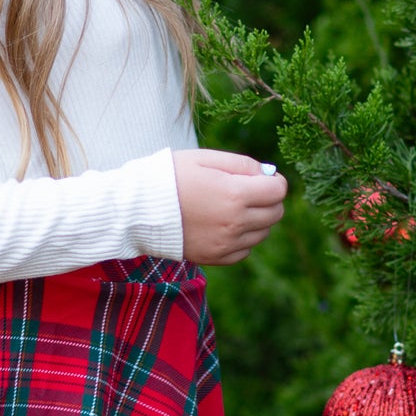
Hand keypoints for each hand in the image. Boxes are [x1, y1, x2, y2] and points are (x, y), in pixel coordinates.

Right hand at [173, 149, 288, 265]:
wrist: (137, 209)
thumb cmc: (170, 177)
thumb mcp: (206, 158)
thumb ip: (242, 164)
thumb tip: (268, 174)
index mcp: (234, 194)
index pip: (278, 191)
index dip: (274, 181)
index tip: (263, 178)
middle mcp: (235, 223)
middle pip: (275, 214)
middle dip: (268, 200)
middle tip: (249, 191)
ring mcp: (225, 244)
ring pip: (262, 233)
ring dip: (256, 220)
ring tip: (232, 208)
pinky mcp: (215, 258)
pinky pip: (245, 250)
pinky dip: (242, 239)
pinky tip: (224, 225)